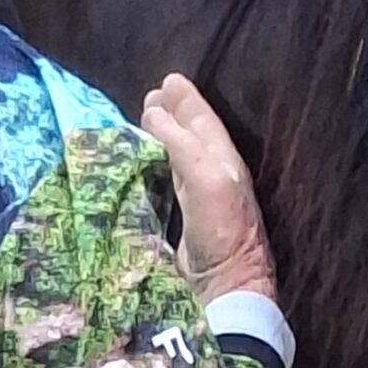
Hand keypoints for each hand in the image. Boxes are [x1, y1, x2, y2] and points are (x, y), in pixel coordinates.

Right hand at [141, 73, 277, 305]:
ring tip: (144, 116)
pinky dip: (155, 163)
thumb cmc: (222, 231)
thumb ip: (181, 144)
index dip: (187, 101)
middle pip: (192, 135)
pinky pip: (166, 180)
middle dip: (173, 113)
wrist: (224, 287)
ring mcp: (197, 200)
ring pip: (178, 156)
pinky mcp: (179, 222)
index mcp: (224, 162)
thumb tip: (155, 111)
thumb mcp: (206, 178)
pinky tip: (143, 162)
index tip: (169, 80)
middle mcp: (213, 176)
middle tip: (152, 93)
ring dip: (162, 136)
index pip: (204, 122)